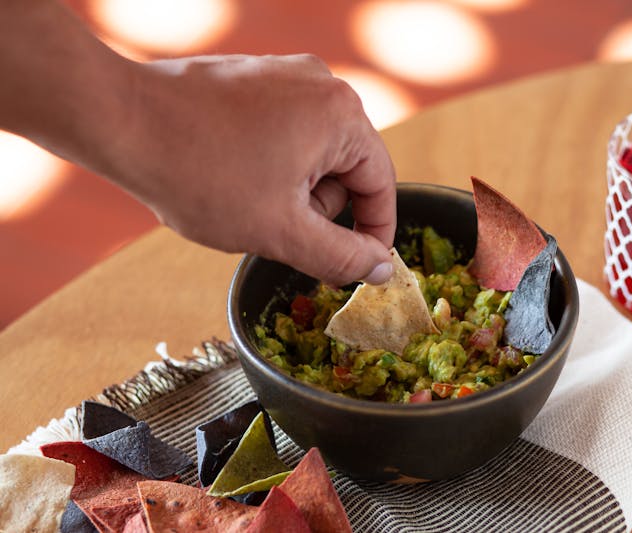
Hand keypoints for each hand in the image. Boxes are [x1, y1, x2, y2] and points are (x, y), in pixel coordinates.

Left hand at [112, 54, 395, 285]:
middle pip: (347, 169)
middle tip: (278, 229)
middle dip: (318, 210)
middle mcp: (320, 84)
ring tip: (246, 200)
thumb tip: (380, 267)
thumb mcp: (281, 231)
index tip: (363, 266)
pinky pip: (285, 133)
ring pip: (314, 154)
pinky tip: (233, 178)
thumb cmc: (199, 172)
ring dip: (292, 190)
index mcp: (340, 114)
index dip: (374, 233)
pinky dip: (270, 165)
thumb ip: (341, 256)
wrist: (121, 121)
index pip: (380, 184)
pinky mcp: (256, 79)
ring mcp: (286, 75)